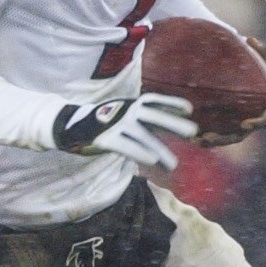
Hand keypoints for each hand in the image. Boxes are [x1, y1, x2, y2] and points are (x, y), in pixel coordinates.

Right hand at [53, 93, 196, 170]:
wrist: (72, 125)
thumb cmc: (107, 121)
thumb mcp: (128, 114)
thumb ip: (150, 119)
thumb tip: (179, 123)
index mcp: (133, 104)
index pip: (156, 101)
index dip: (172, 103)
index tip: (189, 110)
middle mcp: (127, 112)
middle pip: (154, 116)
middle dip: (173, 123)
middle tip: (193, 131)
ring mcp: (116, 124)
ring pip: (142, 137)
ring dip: (160, 151)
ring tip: (174, 165)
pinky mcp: (105, 139)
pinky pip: (126, 147)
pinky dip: (139, 153)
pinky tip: (151, 162)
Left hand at [197, 36, 265, 148]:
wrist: (251, 80)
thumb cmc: (262, 70)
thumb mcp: (264, 59)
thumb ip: (261, 51)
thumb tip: (249, 39)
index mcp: (265, 109)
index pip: (264, 121)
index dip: (256, 124)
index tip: (245, 124)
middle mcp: (251, 121)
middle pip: (238, 136)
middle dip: (223, 139)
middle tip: (208, 137)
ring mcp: (238, 126)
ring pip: (224, 138)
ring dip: (210, 141)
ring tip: (195, 139)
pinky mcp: (225, 126)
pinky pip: (215, 134)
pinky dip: (204, 136)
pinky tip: (189, 135)